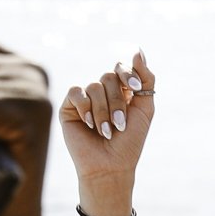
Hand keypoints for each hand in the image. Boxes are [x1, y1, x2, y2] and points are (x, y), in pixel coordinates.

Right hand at [58, 51, 153, 212]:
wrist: (110, 166)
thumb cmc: (129, 142)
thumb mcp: (145, 109)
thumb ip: (145, 79)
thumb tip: (137, 49)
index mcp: (121, 91)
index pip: (122, 67)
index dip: (128, 74)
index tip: (133, 88)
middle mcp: (103, 92)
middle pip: (109, 76)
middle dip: (117, 101)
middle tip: (119, 124)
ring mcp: (85, 99)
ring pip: (94, 85)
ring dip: (103, 111)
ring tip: (105, 131)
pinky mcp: (69, 107)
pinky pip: (76, 92)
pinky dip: (86, 108)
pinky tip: (89, 124)